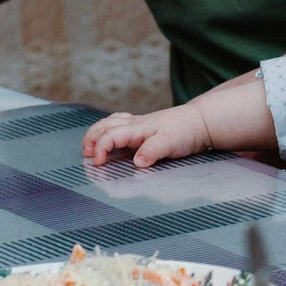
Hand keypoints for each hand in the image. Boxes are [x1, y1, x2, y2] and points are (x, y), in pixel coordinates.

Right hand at [83, 104, 211, 167]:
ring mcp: (137, 125)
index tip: (98, 163)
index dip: (100, 149)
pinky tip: (110, 139)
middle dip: (91, 139)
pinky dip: (108, 131)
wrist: (199, 122)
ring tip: (91, 148)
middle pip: (103, 126)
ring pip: (109, 123)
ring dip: (97, 133)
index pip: (110, 135)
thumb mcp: (170, 142)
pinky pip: (119, 125)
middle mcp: (134, 124)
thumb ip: (153, 151)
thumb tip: (137, 162)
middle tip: (86, 155)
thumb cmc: (185, 131)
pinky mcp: (142, 129)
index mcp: (137, 128)